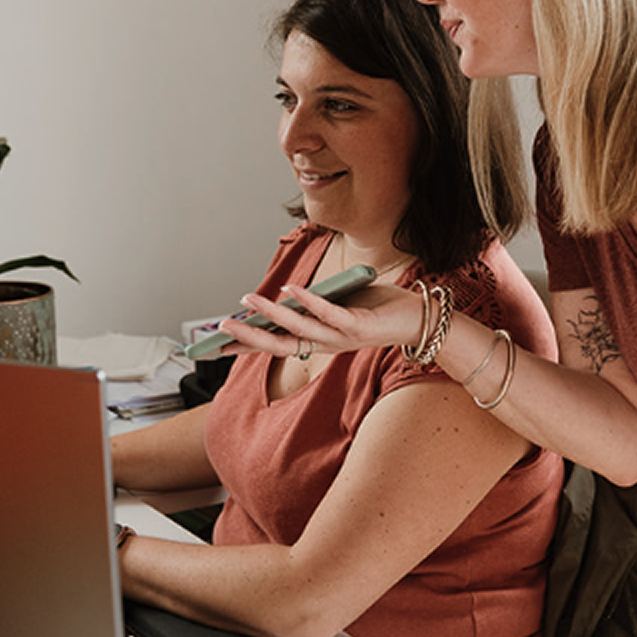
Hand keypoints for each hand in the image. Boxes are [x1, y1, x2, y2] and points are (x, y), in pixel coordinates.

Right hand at [214, 281, 420, 359]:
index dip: (247, 347)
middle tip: (220, 329)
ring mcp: (342, 337)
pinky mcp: (359, 325)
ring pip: (300, 330)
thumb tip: (284, 295)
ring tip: (247, 301)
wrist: (419, 319)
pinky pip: (330, 313)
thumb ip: (314, 304)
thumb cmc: (377, 308)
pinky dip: (309, 302)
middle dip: (250, 338)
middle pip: (280, 346)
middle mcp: (327, 344)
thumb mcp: (338, 306)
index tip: (216, 346)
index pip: (276, 347)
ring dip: (271, 316)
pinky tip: (290, 289)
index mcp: (319, 342)